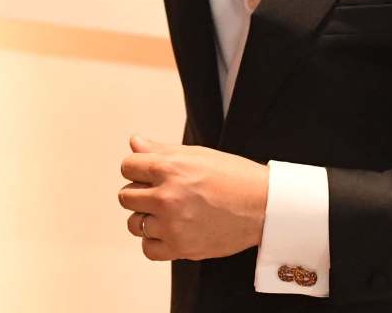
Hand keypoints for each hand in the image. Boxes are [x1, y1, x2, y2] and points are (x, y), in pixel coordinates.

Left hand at [117, 134, 267, 261]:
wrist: (264, 206)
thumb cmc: (232, 176)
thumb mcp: (196, 155)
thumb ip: (160, 150)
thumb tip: (133, 142)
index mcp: (169, 168)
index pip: (127, 167)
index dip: (137, 169)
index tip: (150, 173)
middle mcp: (167, 196)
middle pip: (126, 196)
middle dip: (140, 193)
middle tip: (161, 194)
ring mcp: (173, 224)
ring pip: (134, 224)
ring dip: (145, 218)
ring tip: (165, 214)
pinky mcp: (182, 247)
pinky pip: (148, 249)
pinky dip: (154, 242)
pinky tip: (168, 232)